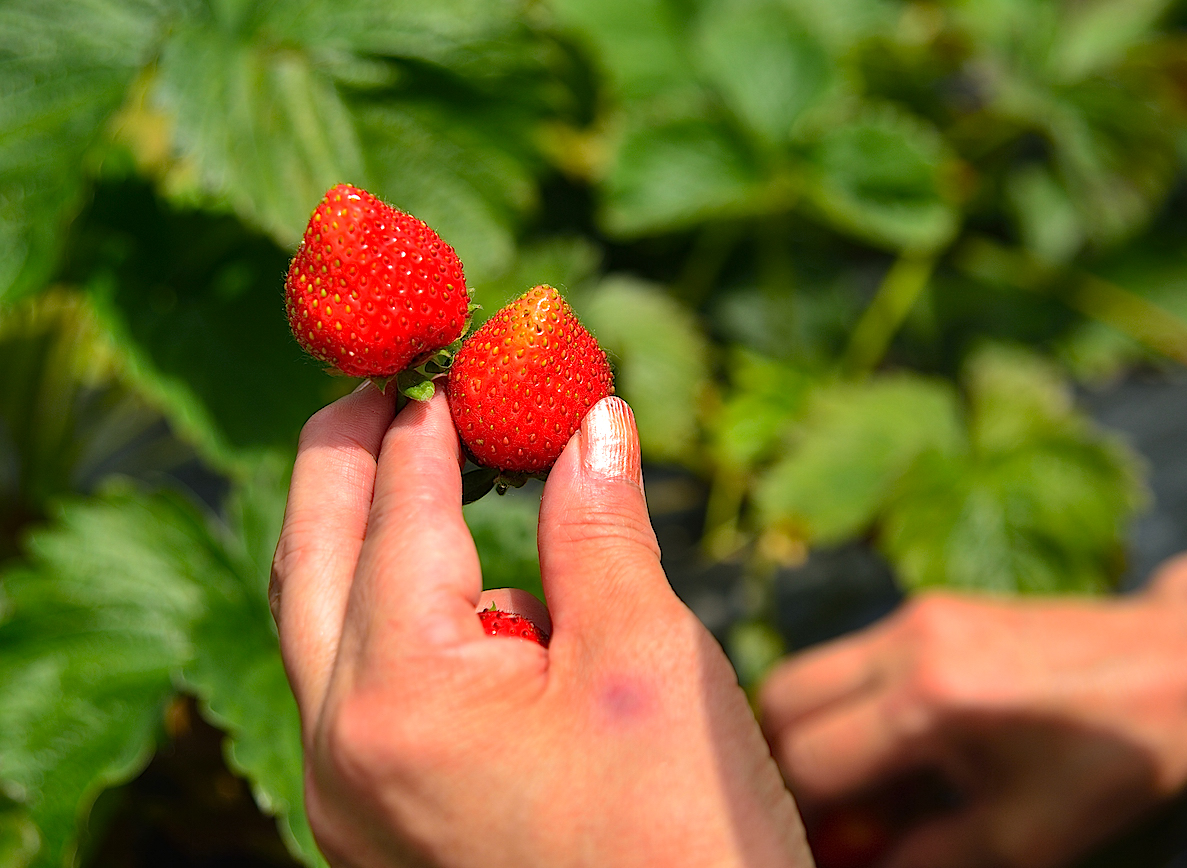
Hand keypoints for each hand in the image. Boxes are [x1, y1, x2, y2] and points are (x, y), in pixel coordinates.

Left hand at [270, 383, 809, 867]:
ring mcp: (351, 798)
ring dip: (363, 531)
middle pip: (311, 558)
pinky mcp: (382, 823)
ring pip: (321, 625)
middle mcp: (342, 753)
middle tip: (386, 380)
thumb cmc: (689, 844)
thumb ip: (599, 524)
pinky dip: (392, 610)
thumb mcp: (651, 662)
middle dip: (346, 455)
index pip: (401, 510)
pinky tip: (460, 583)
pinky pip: (357, 685)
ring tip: (423, 459)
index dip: (436, 416)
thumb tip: (588, 414)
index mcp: (400, 701)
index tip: (463, 351)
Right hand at [759, 583, 1186, 867]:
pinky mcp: (927, 606)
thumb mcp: (1025, 837)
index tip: (810, 842)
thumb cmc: (1110, 761)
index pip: (806, 759)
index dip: (793, 813)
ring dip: (810, 728)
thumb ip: (926, 858)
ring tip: (854, 780)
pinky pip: (852, 657)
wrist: (1175, 664)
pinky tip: (894, 745)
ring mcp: (913, 616)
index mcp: (926, 702)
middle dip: (777, 759)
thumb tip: (854, 866)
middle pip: (778, 697)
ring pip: (809, 670)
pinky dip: (848, 705)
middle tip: (813, 808)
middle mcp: (905, 644)